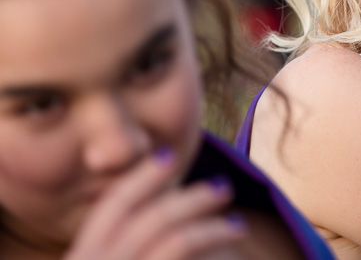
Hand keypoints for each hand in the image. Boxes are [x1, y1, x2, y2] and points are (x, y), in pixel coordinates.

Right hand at [64, 150, 244, 259]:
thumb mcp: (113, 257)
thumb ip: (125, 235)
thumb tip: (161, 186)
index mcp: (81, 257)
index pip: (111, 208)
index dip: (141, 177)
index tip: (170, 154)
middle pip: (149, 221)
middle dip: (191, 199)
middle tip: (224, 187)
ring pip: (175, 242)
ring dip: (212, 227)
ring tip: (237, 226)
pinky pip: (184, 258)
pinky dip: (212, 244)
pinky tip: (232, 243)